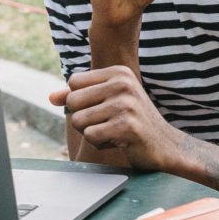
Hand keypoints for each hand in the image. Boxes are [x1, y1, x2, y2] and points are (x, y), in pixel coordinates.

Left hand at [49, 66, 186, 170]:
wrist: (167, 146)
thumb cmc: (133, 122)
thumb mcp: (108, 101)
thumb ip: (78, 96)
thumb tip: (50, 97)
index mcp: (118, 72)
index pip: (73, 82)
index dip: (80, 101)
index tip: (102, 108)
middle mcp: (122, 84)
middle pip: (72, 101)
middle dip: (83, 119)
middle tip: (107, 123)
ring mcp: (126, 104)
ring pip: (78, 121)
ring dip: (92, 133)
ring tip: (113, 132)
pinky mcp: (127, 126)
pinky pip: (90, 136)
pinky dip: (100, 144)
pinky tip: (119, 141)